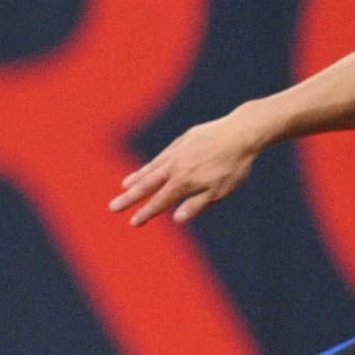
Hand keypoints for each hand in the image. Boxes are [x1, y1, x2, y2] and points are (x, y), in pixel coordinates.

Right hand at [109, 110, 262, 226]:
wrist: (241, 132)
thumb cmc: (233, 166)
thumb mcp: (219, 191)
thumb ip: (197, 205)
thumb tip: (176, 219)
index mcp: (184, 182)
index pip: (160, 201)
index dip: (145, 213)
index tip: (133, 222)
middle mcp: (175, 167)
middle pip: (148, 184)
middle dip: (129, 197)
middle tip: (113, 207)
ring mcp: (177, 152)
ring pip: (152, 168)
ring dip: (137, 178)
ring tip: (124, 186)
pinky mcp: (183, 140)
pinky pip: (162, 156)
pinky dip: (151, 164)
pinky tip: (148, 167)